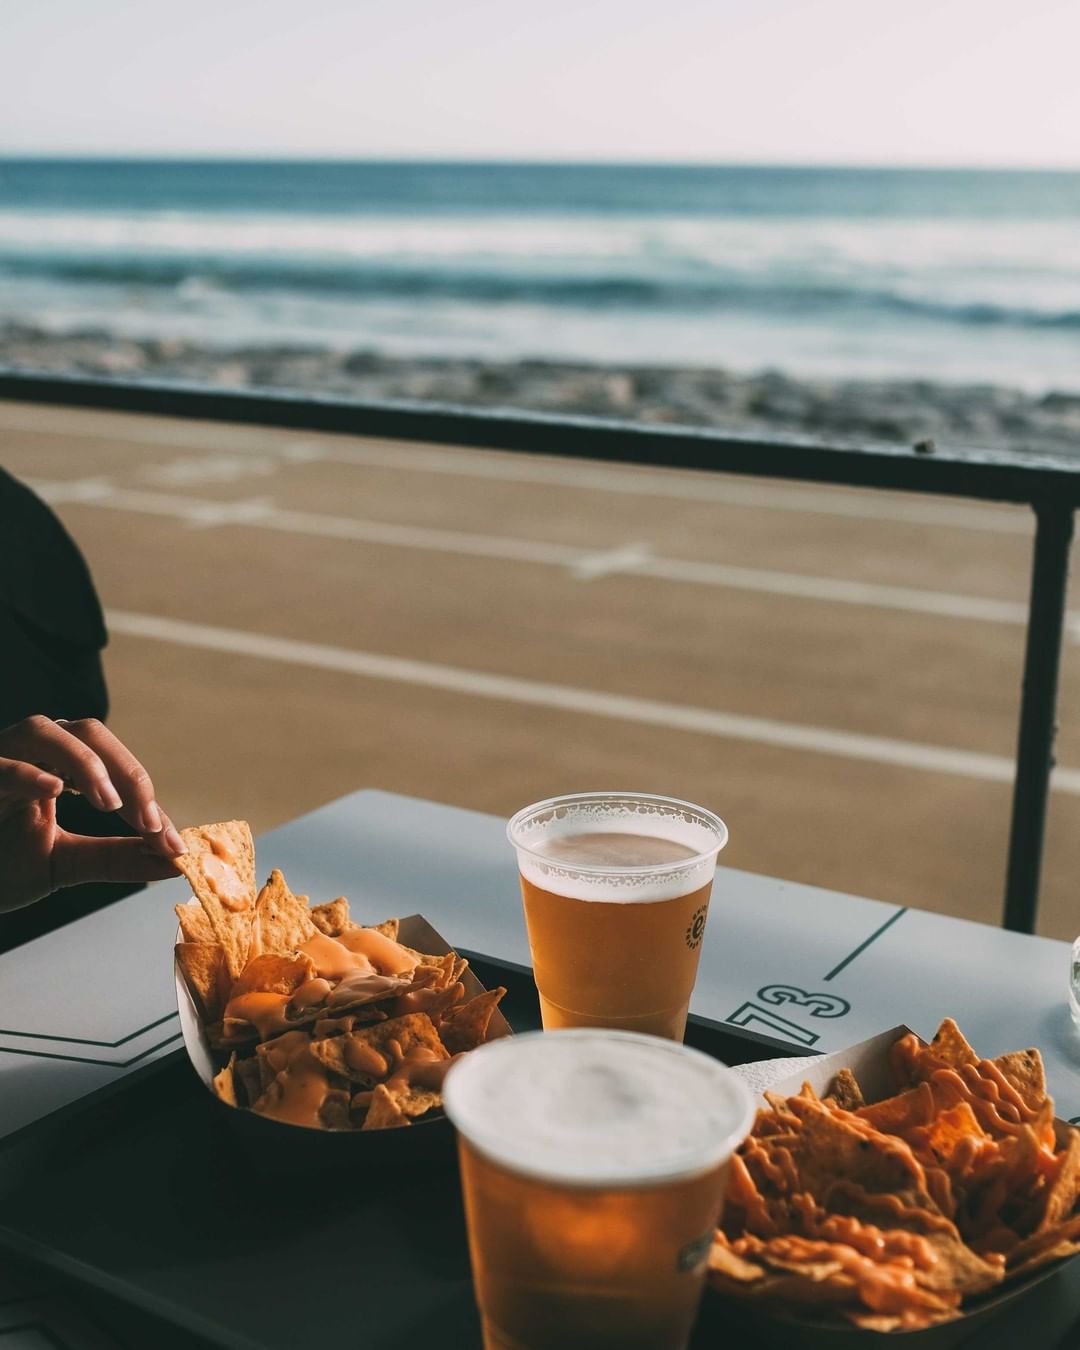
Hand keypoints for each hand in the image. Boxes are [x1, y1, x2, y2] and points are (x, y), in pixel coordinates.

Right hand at [0, 715, 185, 910]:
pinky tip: (53, 789)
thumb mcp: (65, 863)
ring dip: (85, 763)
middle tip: (148, 822)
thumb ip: (117, 858)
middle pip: (88, 733)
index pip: (113, 763)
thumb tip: (175, 862)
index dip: (146, 798)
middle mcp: (29, 750)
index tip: (171, 842)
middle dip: (126, 774)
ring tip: (109, 803)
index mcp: (57, 763)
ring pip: (44, 731)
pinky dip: (25, 773)